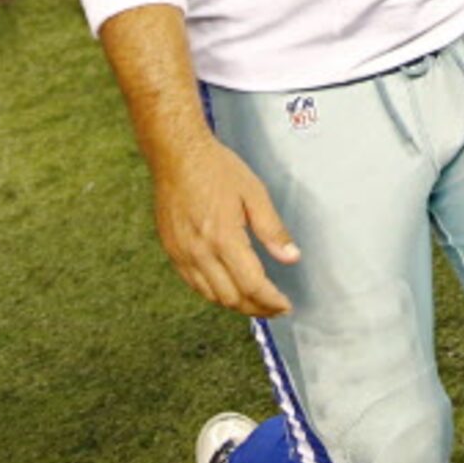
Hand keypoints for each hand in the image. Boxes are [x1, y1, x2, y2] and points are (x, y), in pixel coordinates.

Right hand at [148, 134, 300, 318]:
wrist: (176, 154)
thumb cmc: (215, 168)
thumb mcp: (254, 193)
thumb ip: (273, 230)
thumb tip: (291, 257)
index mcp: (223, 237)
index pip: (252, 285)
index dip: (272, 301)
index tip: (285, 305)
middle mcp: (200, 251)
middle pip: (232, 298)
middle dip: (257, 308)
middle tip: (275, 307)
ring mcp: (182, 253)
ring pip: (212, 296)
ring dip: (236, 304)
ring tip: (255, 301)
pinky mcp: (172, 250)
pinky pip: (194, 285)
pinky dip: (214, 293)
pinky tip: (228, 287)